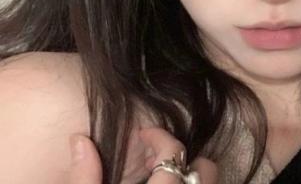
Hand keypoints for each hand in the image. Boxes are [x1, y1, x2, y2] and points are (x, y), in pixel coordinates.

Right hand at [69, 127, 217, 182]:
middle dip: (184, 157)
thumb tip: (78, 139)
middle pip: (206, 168)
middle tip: (157, 159)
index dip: (159, 137)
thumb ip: (84, 178)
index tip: (144, 134)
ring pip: (209, 182)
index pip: (175, 152)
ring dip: (190, 172)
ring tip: (164, 175)